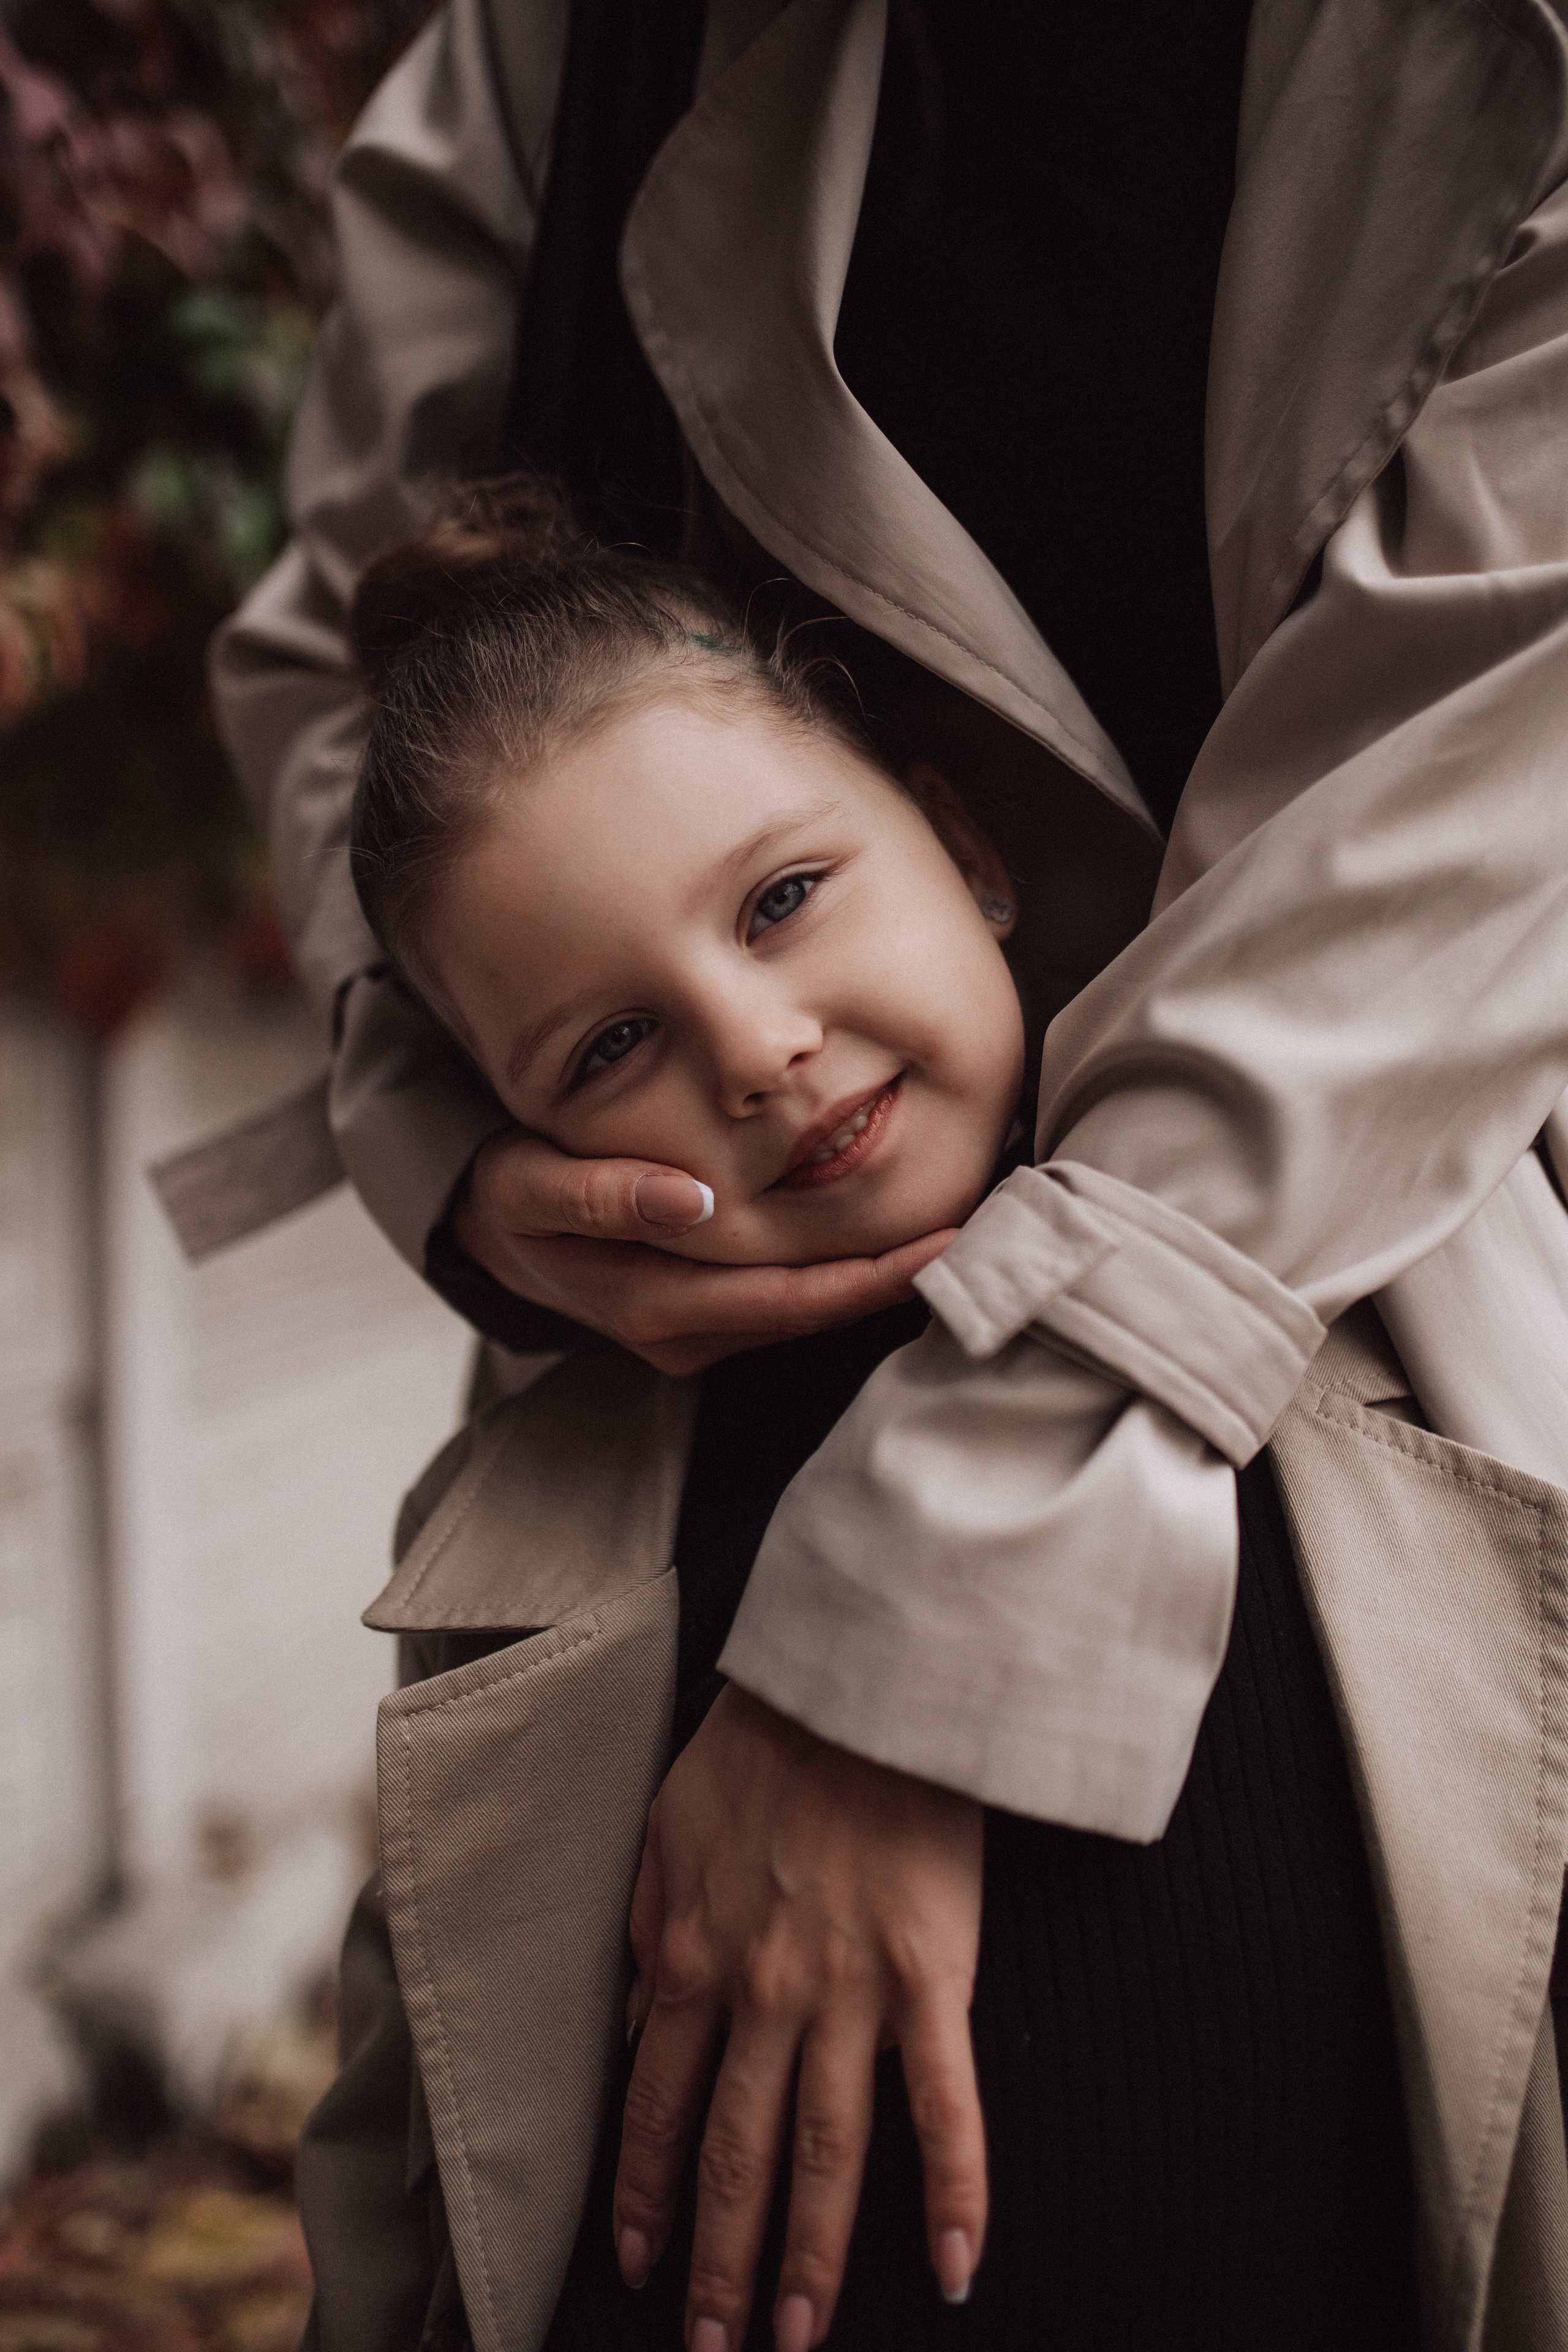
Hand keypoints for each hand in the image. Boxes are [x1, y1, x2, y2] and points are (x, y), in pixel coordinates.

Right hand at [454, 1129, 956, 1374]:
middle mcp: (681, 1335)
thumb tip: (691, 1200)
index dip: (868, 1276)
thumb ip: (600, 1192)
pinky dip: (839, 1277)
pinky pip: (785, 1304)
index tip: (942, 1243)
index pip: (785, 1296)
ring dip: (876, 1282)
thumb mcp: (529, 1185)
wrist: (485, 1228)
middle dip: (898, 1282)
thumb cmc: (512, 1190)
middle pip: (813, 1313)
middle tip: (986, 1238)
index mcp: (650, 1304)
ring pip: (804, 1314)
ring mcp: (694, 1337)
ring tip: (958, 1236)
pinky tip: (893, 1245)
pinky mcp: (703, 1326)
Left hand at [615, 1687, 986, 2350]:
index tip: (635, 2263)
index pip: (654, 2109)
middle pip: (735, 2157)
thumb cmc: (758, 1747)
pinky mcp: (934, 1977)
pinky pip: (945, 2103)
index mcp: (690, 1957)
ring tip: (798, 2339)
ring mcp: (851, 1992)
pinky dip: (953, 2191)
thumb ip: (644, 1933)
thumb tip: (634, 2025)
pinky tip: (955, 2267)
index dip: (643, 2195)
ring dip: (810, 2258)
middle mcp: (763, 1994)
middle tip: (713, 2348)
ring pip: (826, 2154)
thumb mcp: (662, 1833)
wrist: (855, 1686)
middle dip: (719, 2265)